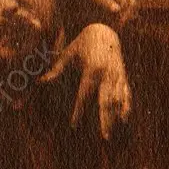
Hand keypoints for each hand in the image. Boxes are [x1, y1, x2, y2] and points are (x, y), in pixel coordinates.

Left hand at [42, 23, 130, 139]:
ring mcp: (117, 75)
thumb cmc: (82, 42)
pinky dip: (126, 105)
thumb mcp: (67, 53)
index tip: (74, 125)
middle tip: (104, 137)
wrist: (104, 30)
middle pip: (107, 102)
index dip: (79, 111)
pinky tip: (124, 119)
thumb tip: (41, 80)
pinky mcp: (123, 75)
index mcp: (92, 69)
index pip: (85, 95)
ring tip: (110, 132)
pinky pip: (127, 93)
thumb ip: (56, 68)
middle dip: (105, 120)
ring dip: (115, 117)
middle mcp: (107, 73)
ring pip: (118, 100)